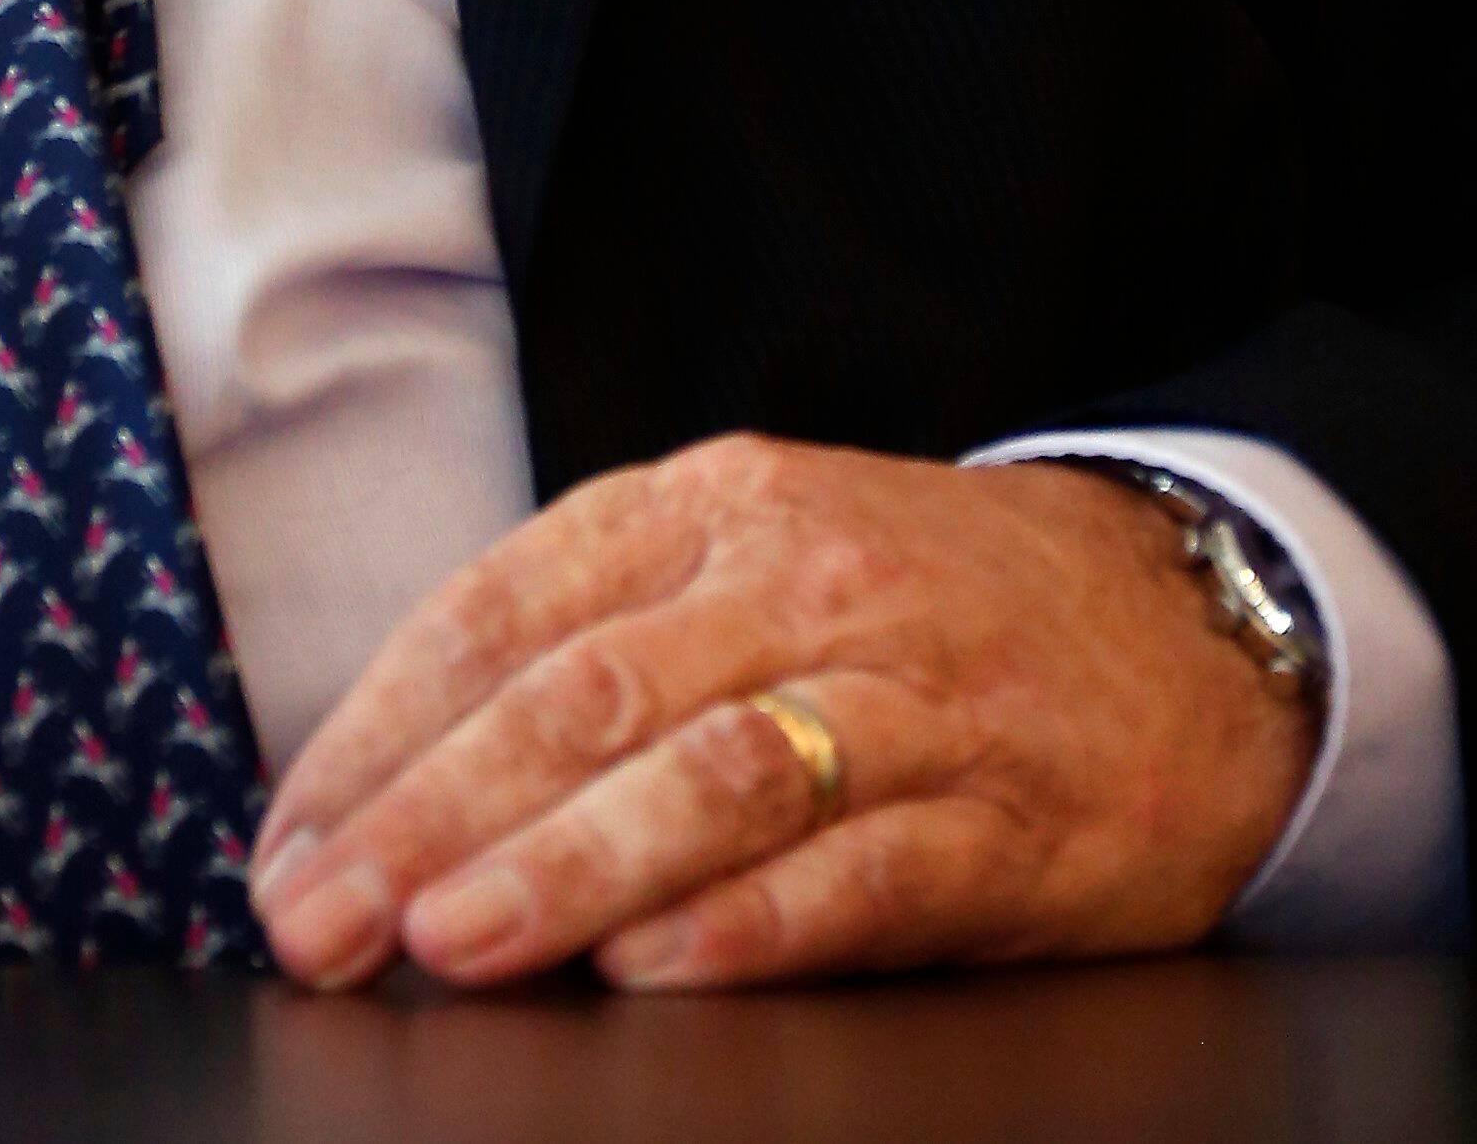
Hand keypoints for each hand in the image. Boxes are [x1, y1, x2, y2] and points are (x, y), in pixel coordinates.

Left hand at [249, 437, 1318, 995]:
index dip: (378, 732)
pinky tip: (656, 971)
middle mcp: (798, 579)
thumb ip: (598, 642)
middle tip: (323, 918)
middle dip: (429, 815)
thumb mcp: (751, 560)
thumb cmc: (922, 607)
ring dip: (566, 865)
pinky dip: (754, 923)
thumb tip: (400, 784)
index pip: (500, 611)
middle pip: (581, 695)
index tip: (285, 843)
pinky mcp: (1013, 822)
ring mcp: (912, 698)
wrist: (1191, 616)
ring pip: (713, 774)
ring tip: (452, 943)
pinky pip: (867, 872)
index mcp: (707, 506)